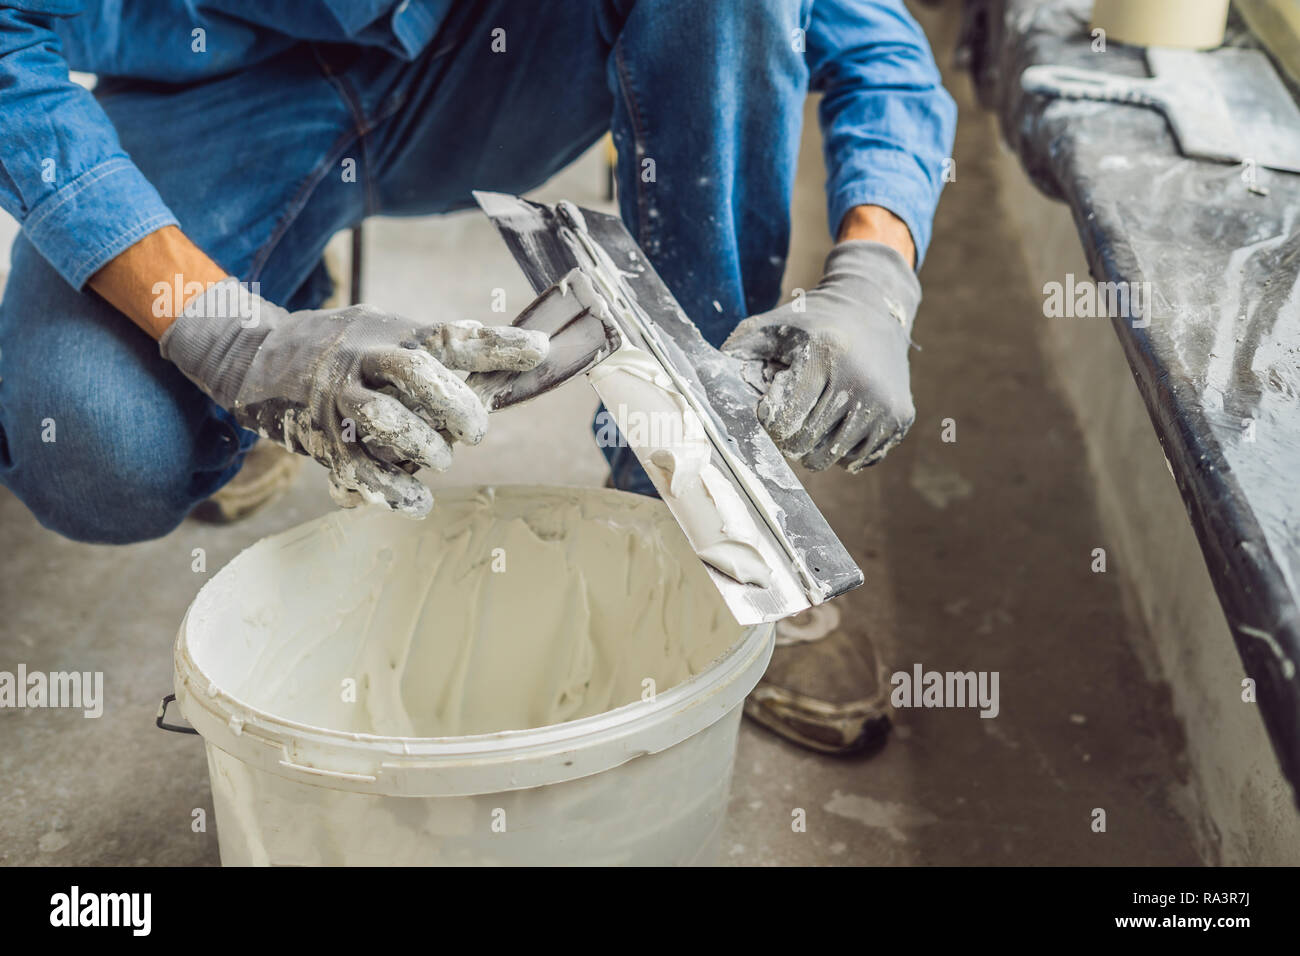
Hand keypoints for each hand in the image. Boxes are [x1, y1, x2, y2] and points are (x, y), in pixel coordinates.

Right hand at [161, 278, 547, 515]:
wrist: (255, 358)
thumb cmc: (344, 350)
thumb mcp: (388, 332)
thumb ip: (441, 352)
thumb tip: (514, 361)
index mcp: (393, 333)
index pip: (452, 335)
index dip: (498, 343)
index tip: (540, 349)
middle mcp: (364, 359)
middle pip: (414, 370)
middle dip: (454, 401)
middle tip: (477, 431)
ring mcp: (338, 399)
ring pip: (381, 417)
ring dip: (421, 443)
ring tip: (441, 460)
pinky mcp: (321, 439)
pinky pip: (356, 468)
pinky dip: (390, 491)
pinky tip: (417, 503)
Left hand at [722, 240, 919, 472]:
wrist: (874, 308)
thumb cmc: (813, 321)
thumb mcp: (773, 325)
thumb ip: (738, 351)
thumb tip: (703, 381)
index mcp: (825, 356)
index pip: (783, 421)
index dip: (770, 422)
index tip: (771, 408)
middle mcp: (860, 382)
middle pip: (805, 444)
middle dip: (789, 439)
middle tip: (790, 420)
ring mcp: (884, 403)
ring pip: (831, 458)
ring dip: (813, 448)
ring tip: (814, 420)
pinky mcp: (900, 418)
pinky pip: (858, 460)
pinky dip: (842, 451)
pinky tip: (840, 423)